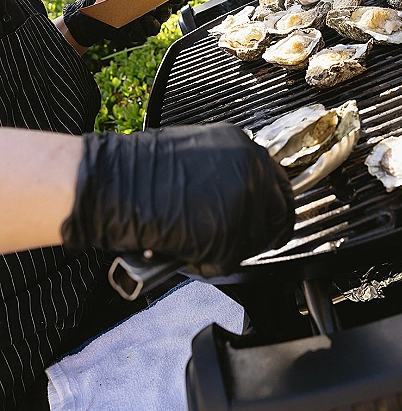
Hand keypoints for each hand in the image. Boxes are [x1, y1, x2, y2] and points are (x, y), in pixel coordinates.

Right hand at [61, 123, 294, 275]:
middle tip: (232, 241)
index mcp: (245, 147)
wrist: (114, 182)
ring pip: (254, 241)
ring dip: (228, 248)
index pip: (279, 185)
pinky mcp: (231, 234)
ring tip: (195, 240)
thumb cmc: (141, 170)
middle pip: (276, 215)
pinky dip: (208, 263)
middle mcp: (253, 171)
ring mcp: (245, 202)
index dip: (273, 208)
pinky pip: (229, 260)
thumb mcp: (200, 154)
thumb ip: (229, 171)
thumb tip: (241, 196)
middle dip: (256, 232)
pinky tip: (185, 248)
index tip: (272, 222)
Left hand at [62, 0, 171, 48]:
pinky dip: (139, 29)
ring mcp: (142, 24)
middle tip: (159, 8)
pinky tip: (131, 24)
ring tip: (141, 16)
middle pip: (166, 12)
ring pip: (156, 26)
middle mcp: (148, 10)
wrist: (87, 13)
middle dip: (165, 11)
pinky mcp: (133, 35)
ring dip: (152, 22)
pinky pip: (142, 34)